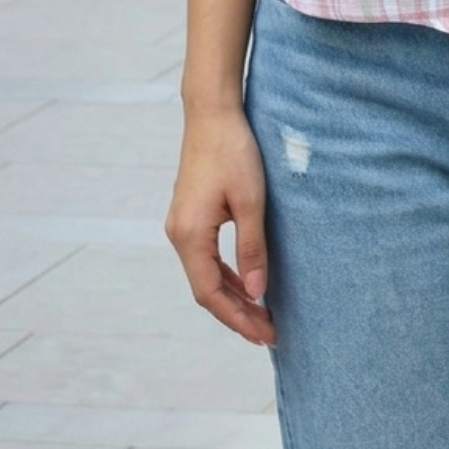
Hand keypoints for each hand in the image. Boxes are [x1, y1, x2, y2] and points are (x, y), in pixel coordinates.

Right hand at [166, 108, 274, 346]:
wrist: (212, 113)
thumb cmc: (233, 152)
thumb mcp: (251, 201)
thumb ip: (252, 248)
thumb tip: (258, 293)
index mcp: (190, 235)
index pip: (210, 293)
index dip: (238, 318)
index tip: (265, 334)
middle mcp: (179, 235)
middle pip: (206, 289)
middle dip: (238, 314)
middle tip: (270, 333)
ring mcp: (181, 225)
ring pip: (206, 275)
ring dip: (233, 296)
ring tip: (261, 316)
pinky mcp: (190, 215)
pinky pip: (206, 257)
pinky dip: (226, 275)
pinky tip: (247, 283)